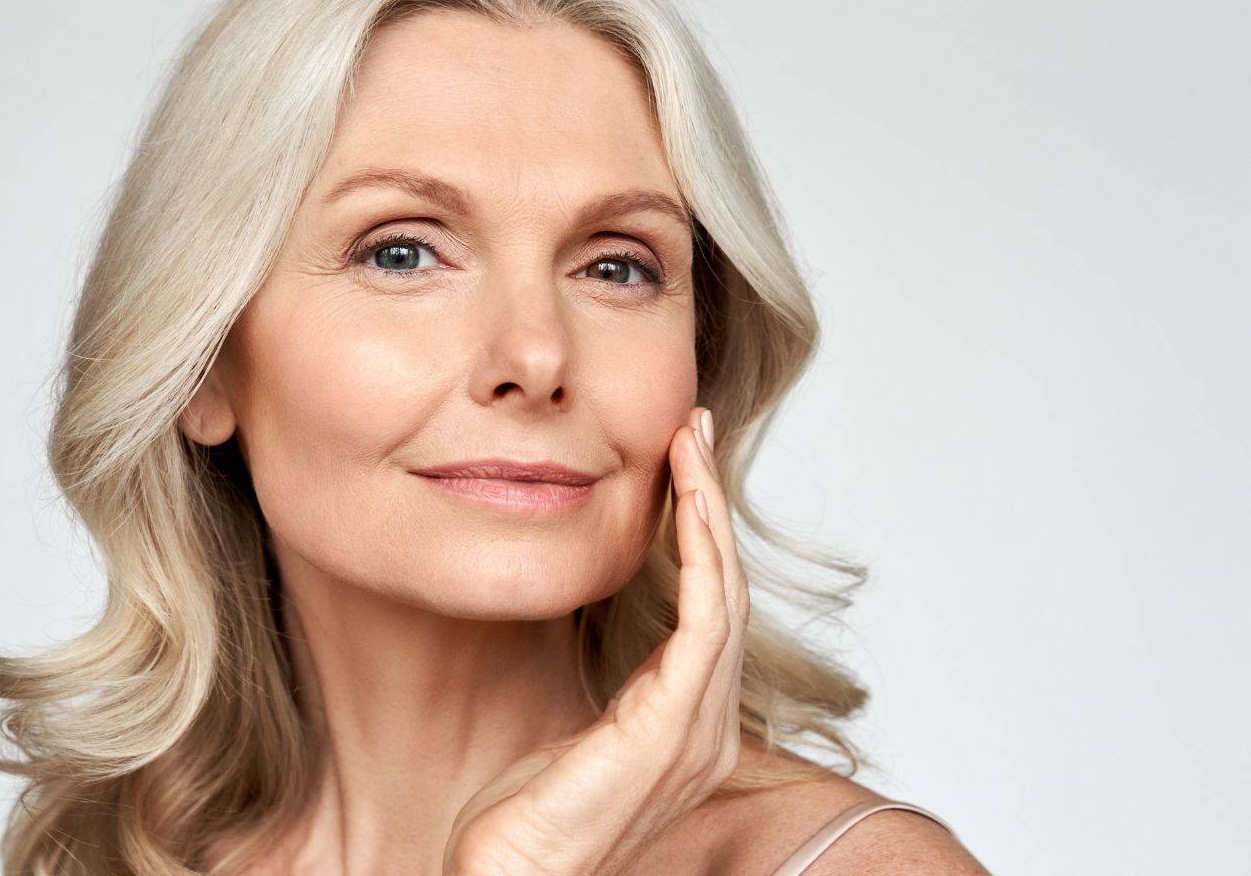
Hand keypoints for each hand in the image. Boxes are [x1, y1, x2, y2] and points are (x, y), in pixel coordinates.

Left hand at [442, 406, 751, 875]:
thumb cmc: (523, 821)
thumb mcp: (571, 729)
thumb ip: (605, 681)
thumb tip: (597, 622)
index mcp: (688, 726)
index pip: (709, 608)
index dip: (701, 532)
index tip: (683, 464)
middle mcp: (708, 729)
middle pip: (727, 589)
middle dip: (712, 503)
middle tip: (695, 428)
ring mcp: (697, 734)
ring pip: (723, 595)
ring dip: (709, 512)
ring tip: (690, 446)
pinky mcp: (671, 732)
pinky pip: (704, 625)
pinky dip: (701, 557)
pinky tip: (688, 505)